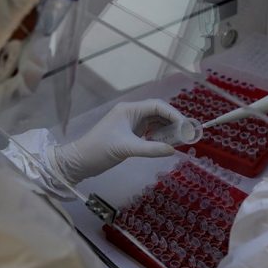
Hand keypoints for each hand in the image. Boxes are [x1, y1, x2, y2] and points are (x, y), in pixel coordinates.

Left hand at [47, 99, 185, 183]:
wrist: (80, 161)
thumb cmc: (100, 150)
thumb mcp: (127, 149)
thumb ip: (151, 149)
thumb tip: (173, 150)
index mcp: (129, 110)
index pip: (157, 106)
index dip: (174, 114)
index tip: (186, 127)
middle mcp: (131, 113)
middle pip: (158, 113)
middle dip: (173, 122)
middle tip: (186, 135)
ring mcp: (130, 123)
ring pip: (155, 122)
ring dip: (167, 130)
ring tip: (178, 141)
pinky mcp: (129, 134)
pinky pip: (149, 131)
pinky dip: (158, 137)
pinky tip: (165, 144)